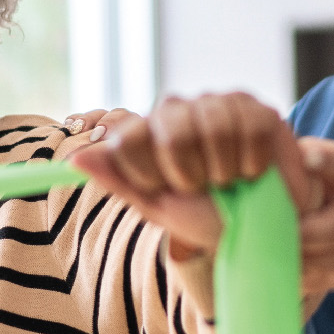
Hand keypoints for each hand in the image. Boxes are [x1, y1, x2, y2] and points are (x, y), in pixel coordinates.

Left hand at [72, 93, 314, 256]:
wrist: (258, 229)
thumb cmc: (203, 217)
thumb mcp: (158, 207)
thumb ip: (119, 180)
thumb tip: (75, 160)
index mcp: (146, 133)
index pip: (128, 137)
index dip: (147, 171)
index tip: (165, 190)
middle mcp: (177, 112)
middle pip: (172, 130)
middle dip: (190, 171)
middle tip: (201, 186)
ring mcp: (217, 104)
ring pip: (214, 126)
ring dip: (224, 168)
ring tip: (229, 181)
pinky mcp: (256, 107)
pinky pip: (250, 127)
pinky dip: (252, 161)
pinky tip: (252, 170)